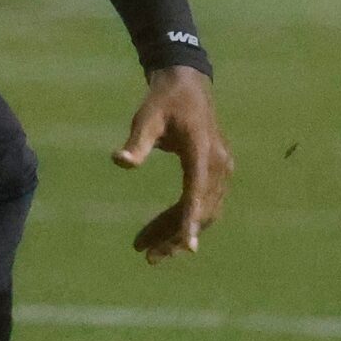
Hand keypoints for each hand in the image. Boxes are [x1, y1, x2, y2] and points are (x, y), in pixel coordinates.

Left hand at [121, 65, 233, 262]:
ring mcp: (220, 170)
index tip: (188, 246)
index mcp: (202, 151)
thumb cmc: (164, 100)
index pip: (197, 191)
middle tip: (148, 256)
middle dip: (176, 235)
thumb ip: (136, 141)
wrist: (188, 84)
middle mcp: (217, 164)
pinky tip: (159, 232)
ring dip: (177, 232)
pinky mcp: (215, 173)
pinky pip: (202, 203)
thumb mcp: (146, 117)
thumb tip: (120, 162)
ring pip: (203, 211)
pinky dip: (182, 219)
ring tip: (148, 251)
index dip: (191, 220)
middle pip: (202, 209)